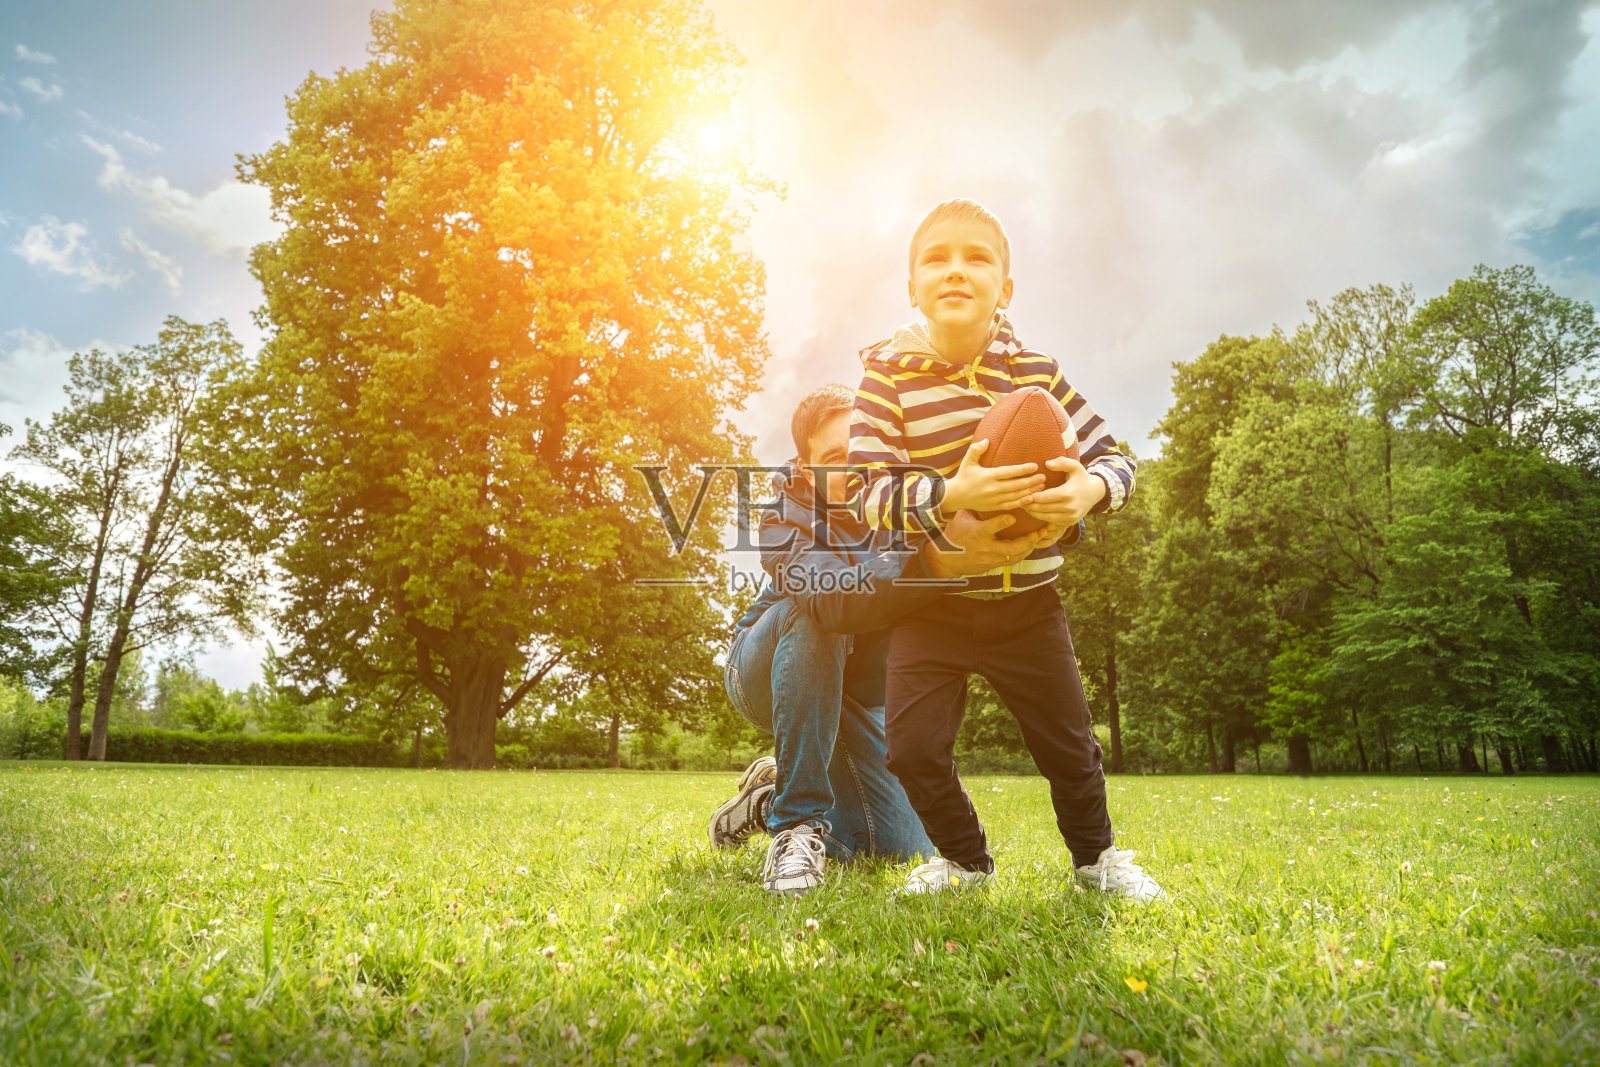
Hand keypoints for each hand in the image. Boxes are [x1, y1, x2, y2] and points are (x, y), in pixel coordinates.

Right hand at [921, 509, 1057, 578]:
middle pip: (1011, 547)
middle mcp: (986, 548)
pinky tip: (1033, 545)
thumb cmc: (954, 536)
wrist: (947, 560)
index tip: (1014, 516)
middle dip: (1028, 540)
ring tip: (1042, 535)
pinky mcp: (994, 565)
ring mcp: (991, 559)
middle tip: (1040, 530)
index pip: (990, 528)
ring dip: (1030, 546)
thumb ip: (974, 506)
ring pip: (1015, 556)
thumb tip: (982, 487)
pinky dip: (1024, 553)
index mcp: (977, 533)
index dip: (1002, 522)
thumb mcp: (961, 519)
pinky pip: (1013, 561)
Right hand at [940, 438, 1044, 514]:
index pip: (1008, 472)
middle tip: (1043, 477)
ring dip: (1030, 491)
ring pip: (1016, 496)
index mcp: (987, 476)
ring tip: (1042, 486)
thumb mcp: (968, 461)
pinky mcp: (994, 507)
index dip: (1022, 469)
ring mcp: (994, 499)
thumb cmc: (964, 476)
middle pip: (1016, 485)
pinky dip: (1022, 502)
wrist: (956, 496)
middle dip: (1031, 481)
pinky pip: (1011, 505)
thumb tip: (987, 440)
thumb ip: (976, 450)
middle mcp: (992, 488)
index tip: (1035, 466)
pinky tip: (1031, 498)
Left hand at [1020, 456, 1105, 526]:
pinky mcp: (1070, 522)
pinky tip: (1035, 512)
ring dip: (1033, 513)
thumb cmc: (1081, 477)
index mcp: (1068, 493)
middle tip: (1019, 501)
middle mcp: (1069, 507)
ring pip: (1046, 518)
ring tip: (1024, 507)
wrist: (1096, 492)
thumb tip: (1047, 463)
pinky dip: (1042, 519)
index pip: (1044, 497)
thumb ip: (1062, 462)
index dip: (1032, 496)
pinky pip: (1052, 523)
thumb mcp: (1075, 466)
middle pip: (1043, 509)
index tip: (1023, 492)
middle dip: (1030, 505)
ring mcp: (1070, 517)